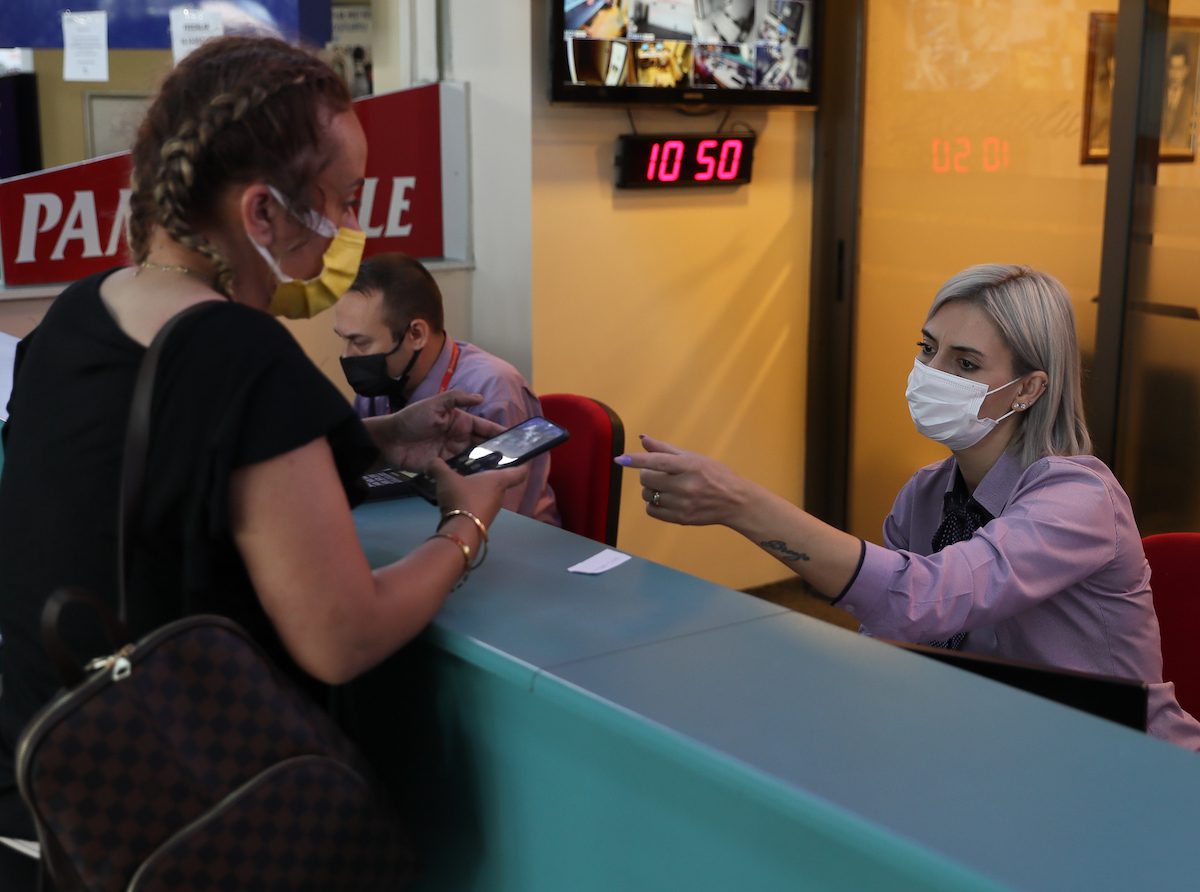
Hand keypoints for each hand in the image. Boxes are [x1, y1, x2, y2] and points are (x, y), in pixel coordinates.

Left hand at [365, 390, 505, 471]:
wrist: (390, 440)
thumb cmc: (413, 419)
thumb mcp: (435, 404)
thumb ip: (457, 399)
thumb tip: (481, 397)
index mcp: (460, 422)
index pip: (485, 427)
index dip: (500, 433)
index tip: (517, 440)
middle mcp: (460, 438)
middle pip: (483, 445)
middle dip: (498, 452)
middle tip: (516, 460)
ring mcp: (453, 453)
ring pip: (475, 459)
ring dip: (487, 465)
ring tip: (504, 472)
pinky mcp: (445, 467)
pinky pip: (462, 470)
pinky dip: (472, 474)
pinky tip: (483, 480)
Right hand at [428, 458, 528, 529]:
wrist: (460, 531)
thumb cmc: (462, 497)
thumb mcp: (446, 478)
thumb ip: (438, 466)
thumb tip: (431, 461)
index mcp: (499, 480)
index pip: (520, 471)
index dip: (524, 464)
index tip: (526, 458)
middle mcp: (499, 495)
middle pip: (500, 482)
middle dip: (490, 475)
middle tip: (478, 465)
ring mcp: (491, 509)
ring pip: (487, 495)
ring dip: (477, 489)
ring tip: (461, 481)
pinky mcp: (481, 520)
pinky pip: (476, 505)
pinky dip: (469, 501)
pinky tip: (455, 498)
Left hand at [616, 435, 751, 526]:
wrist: (735, 501)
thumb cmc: (714, 474)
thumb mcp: (693, 457)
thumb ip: (665, 449)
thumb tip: (642, 439)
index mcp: (689, 466)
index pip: (657, 461)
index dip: (637, 460)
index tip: (620, 459)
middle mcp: (686, 485)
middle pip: (647, 479)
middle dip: (647, 474)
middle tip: (659, 473)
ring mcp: (683, 504)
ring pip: (647, 495)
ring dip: (650, 489)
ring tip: (665, 487)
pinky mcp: (681, 519)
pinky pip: (652, 510)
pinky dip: (653, 504)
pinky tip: (665, 499)